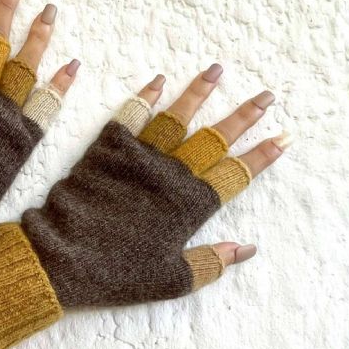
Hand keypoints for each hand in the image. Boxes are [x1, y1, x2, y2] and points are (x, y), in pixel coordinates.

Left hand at [0, 64, 289, 348]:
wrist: (65, 254)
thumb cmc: (118, 273)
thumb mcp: (171, 278)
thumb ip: (212, 262)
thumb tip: (248, 249)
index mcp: (191, 206)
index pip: (236, 174)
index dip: (261, 156)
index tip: (283, 136)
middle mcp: (173, 175)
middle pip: (216, 139)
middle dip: (245, 116)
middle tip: (266, 95)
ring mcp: (142, 157)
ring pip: (179, 117)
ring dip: (200, 92)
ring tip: (216, 70)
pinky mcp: (110, 147)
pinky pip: (133, 114)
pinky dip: (147, 95)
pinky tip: (160, 79)